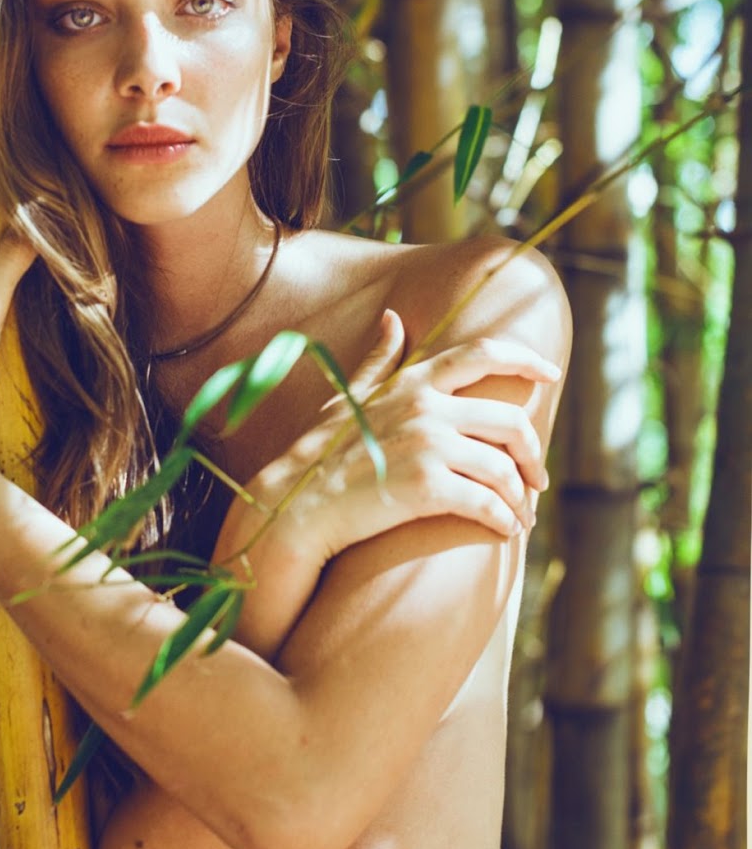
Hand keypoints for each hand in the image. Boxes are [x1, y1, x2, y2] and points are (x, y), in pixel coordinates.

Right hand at [252, 311, 560, 561]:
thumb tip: (394, 318)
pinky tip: (504, 530)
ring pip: (504, 469)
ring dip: (520, 497)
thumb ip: (380, 359)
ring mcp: (428, 446)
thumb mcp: (350, 396)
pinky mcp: (427, 487)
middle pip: (510, 422)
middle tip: (537, 481)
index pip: (482, 354)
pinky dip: (503, 520)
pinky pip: (487, 503)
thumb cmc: (320, 452)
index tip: (550, 373)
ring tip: (520, 515)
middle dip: (533, 454)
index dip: (524, 358)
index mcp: (413, 382)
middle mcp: (426, 408)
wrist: (297, 503)